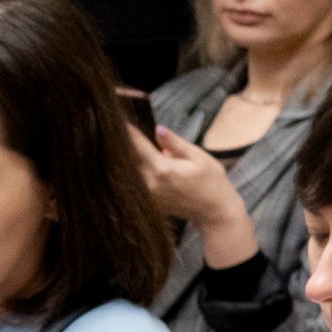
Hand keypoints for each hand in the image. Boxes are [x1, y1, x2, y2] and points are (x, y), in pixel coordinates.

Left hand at [131, 127, 257, 266]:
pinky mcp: (148, 202)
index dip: (127, 131)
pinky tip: (132, 161)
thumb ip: (175, 144)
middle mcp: (150, 184)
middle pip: (128, 160)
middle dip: (123, 144)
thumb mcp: (198, 157)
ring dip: (125, 158)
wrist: (214, 212)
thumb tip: (158, 129)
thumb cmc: (211, 181)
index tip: (119, 119)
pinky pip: (135, 183)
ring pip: (129, 172)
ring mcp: (147, 195)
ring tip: (122, 142)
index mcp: (162, 169)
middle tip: (117, 127)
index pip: (137, 146)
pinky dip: (132, 172)